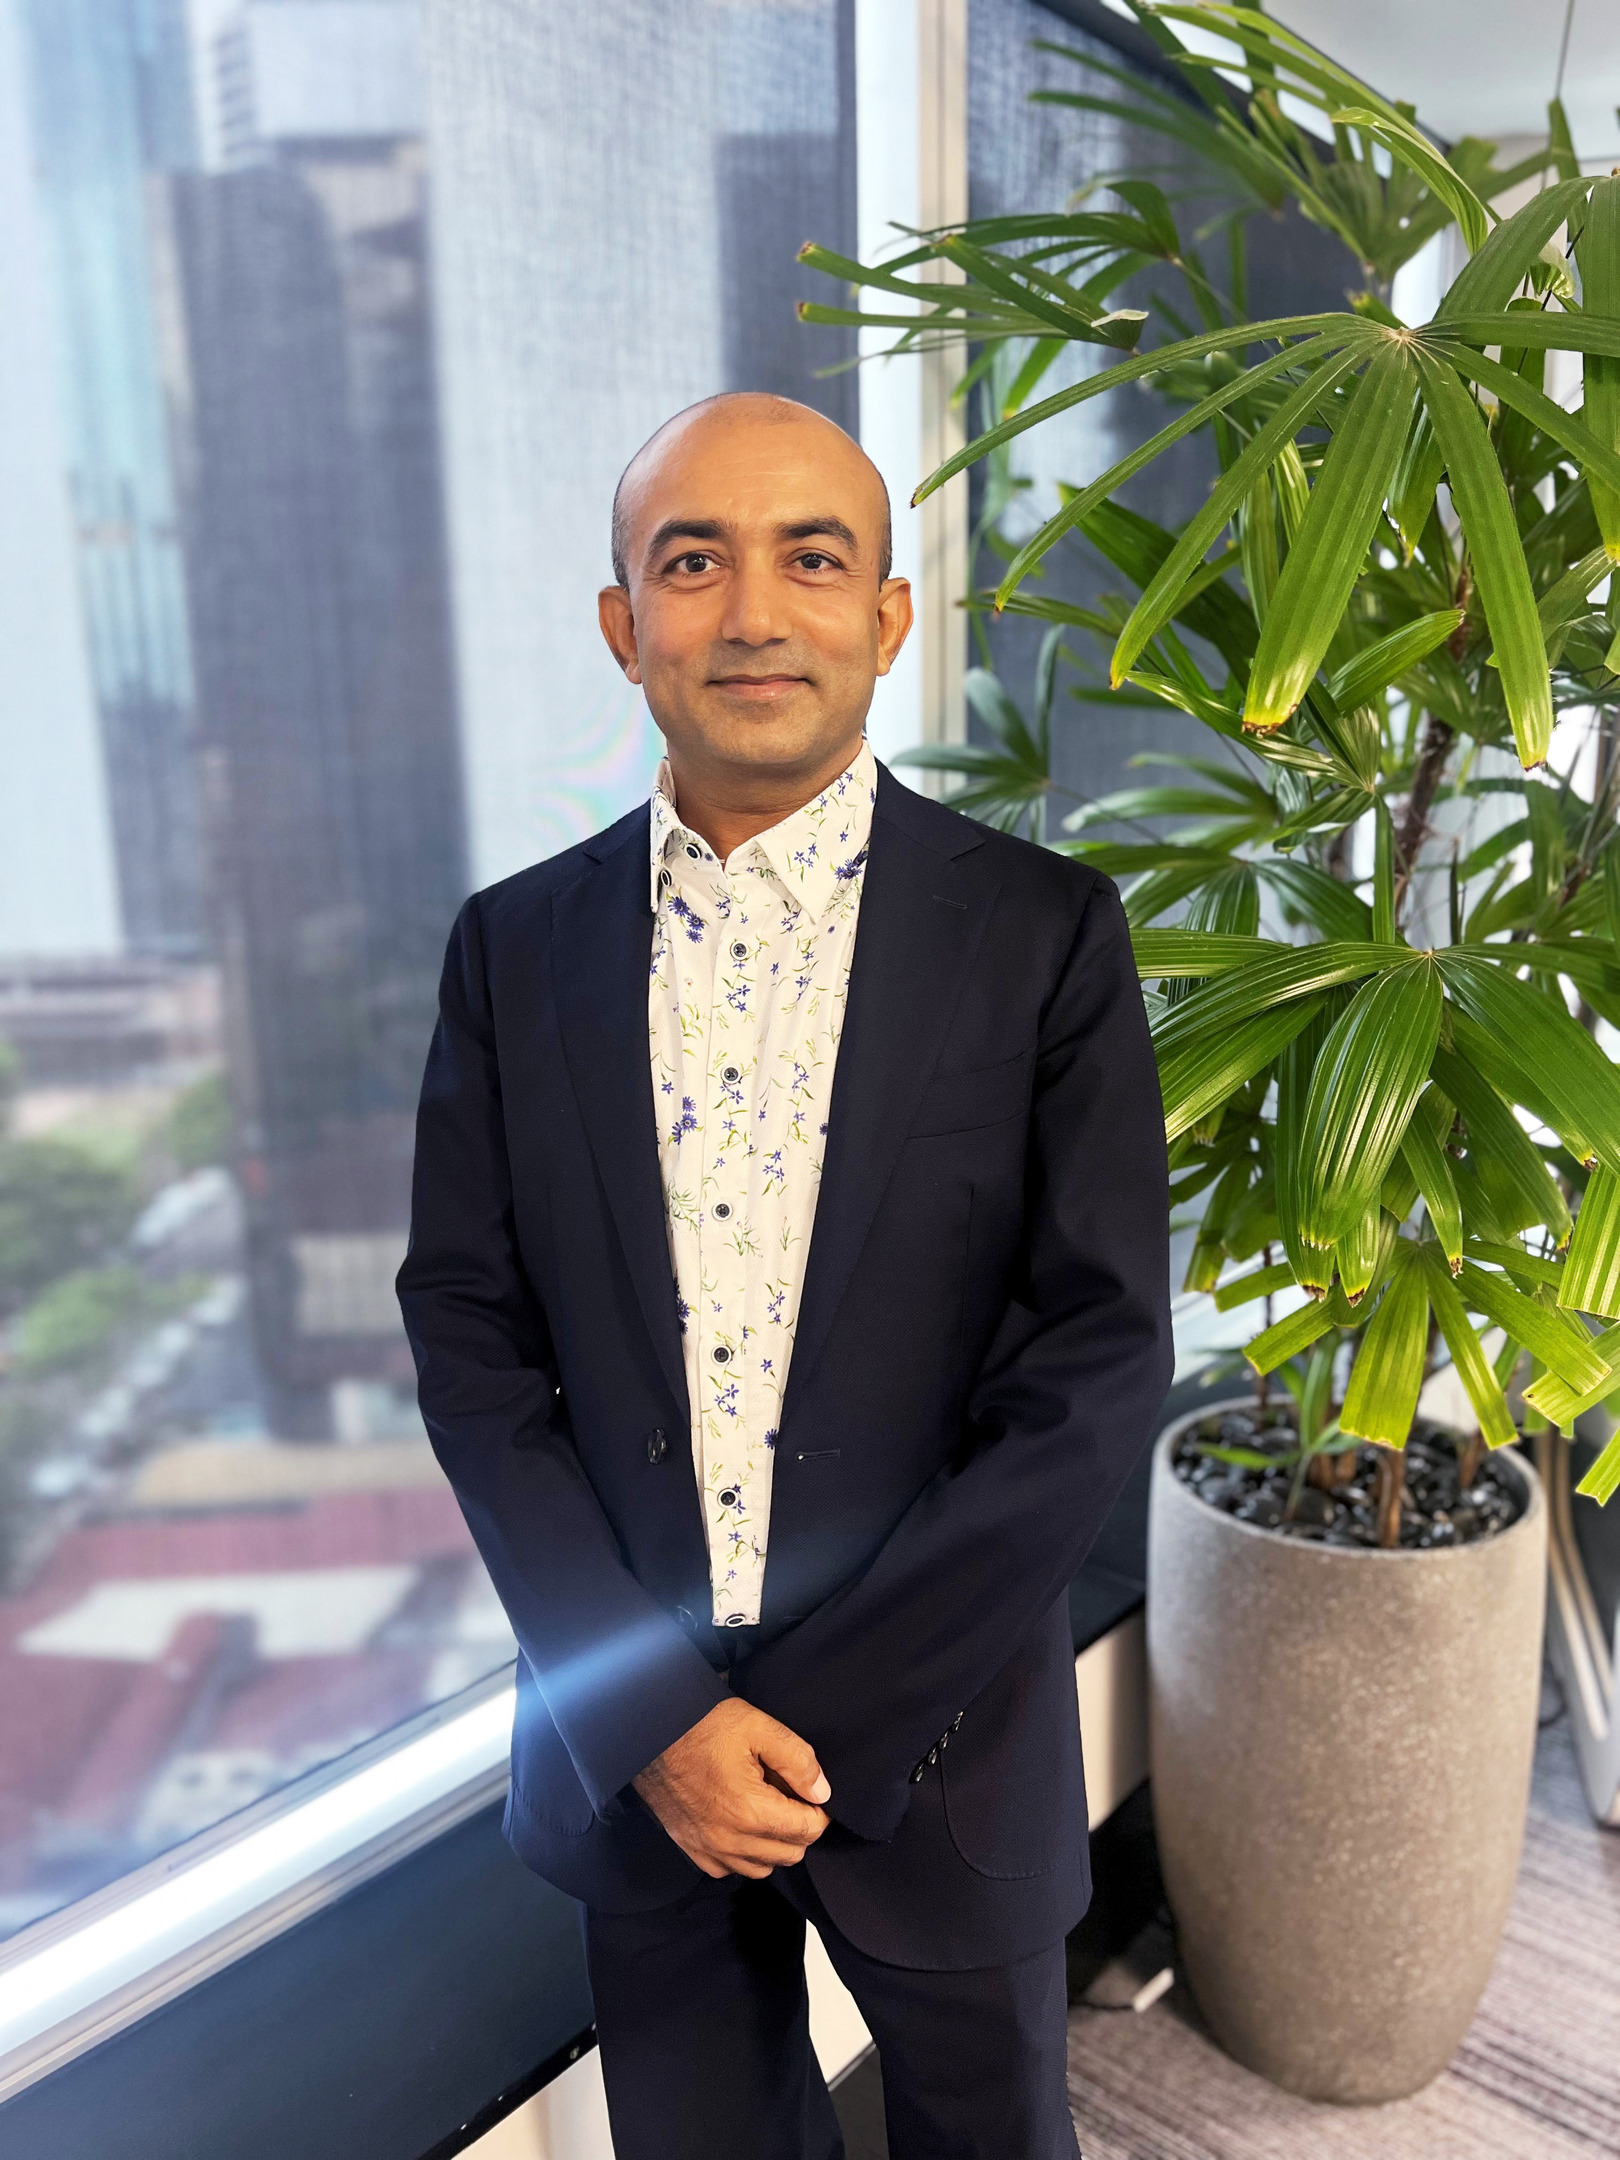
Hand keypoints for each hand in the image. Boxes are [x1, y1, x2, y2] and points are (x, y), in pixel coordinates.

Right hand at [633, 1699, 831, 1879]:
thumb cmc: (703, 1725)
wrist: (649, 1733)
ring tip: (766, 1809)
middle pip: (790, 1854)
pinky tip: (740, 1823)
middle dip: (800, 1828)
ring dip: (774, 1845)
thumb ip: (798, 1760)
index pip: (809, 1831)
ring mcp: (708, 1849)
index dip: (819, 1811)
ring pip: (762, 1868)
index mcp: (750, 1812)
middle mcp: (730, 1841)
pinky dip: (743, 1854)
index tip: (811, 1791)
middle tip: (789, 1796)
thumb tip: (822, 1792)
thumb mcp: (758, 1726)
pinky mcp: (691, 1850)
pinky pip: (730, 1869)